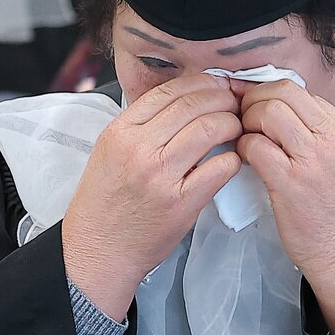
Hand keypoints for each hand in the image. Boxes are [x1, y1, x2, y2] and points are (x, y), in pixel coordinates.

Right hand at [63, 73, 241, 319]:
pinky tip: (232, 160)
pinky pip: (220, 168)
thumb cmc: (104, 204)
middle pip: (194, 104)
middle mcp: (140, 149)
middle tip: (234, 104)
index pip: (169, 91)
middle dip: (223, 99)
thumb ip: (140, 126)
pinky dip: (233, 159)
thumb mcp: (109, 152)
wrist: (97, 251)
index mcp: (121, 132)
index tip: (216, 85)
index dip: (201, 83)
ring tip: (236, 128)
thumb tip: (181, 103)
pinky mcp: (182, 203)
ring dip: (232, 124)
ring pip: (210, 129)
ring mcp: (161, 176)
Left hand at [236, 81, 334, 334]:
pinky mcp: (291, 184)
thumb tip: (285, 116)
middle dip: (254, 98)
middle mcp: (334, 139)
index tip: (255, 102)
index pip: (302, 92)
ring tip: (244, 137)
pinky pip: (256, 147)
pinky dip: (243, 146)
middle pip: (283, 93)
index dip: (271, 93)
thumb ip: (322, 136)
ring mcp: (313, 160)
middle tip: (242, 114)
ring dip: (247, 120)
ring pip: (268, 112)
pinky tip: (244, 158)